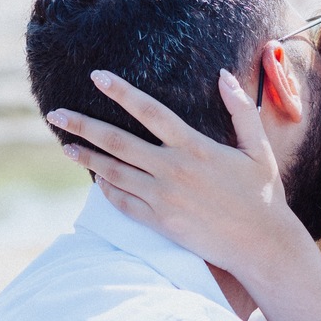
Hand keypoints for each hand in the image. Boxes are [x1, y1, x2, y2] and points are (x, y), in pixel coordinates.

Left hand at [47, 69, 309, 280]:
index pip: (150, 111)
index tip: (97, 77)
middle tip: (56, 114)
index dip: (122, 92)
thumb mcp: (259, 149)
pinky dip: (107, 190)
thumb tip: (225, 75)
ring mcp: (164, 198)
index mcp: (195, 148)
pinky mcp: (161, 222)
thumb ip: (241, 111)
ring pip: (114, 173)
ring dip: (86, 157)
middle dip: (83, 125)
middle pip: (117, 142)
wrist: (262, 244)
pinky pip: (123, 203)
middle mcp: (174, 170)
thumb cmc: (264, 196)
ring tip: (66, 146)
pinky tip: (96, 180)